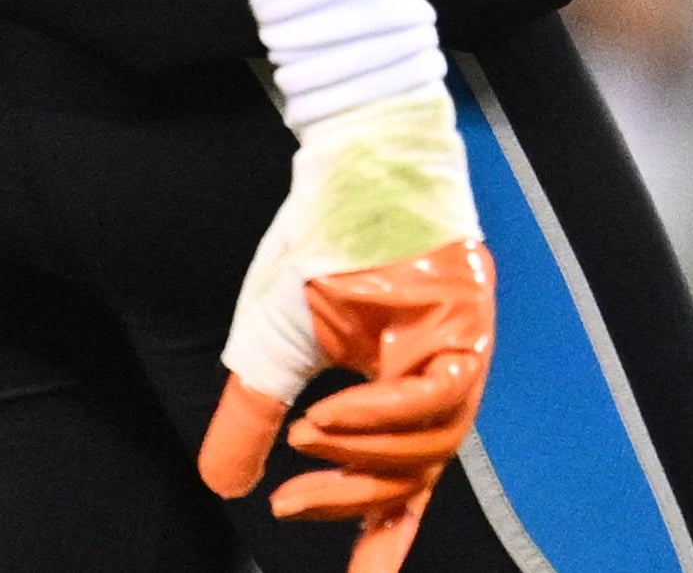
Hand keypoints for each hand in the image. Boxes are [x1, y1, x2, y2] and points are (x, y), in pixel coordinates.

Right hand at [198, 90, 494, 567]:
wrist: (343, 157)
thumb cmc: (315, 246)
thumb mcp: (269, 347)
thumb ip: (249, 419)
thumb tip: (223, 487)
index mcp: (404, 381)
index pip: (402, 478)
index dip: (380, 536)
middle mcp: (445, 368)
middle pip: (417, 468)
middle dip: (351, 501)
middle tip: (288, 504)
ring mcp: (464, 341)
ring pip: (432, 441)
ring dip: (361, 458)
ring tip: (303, 444)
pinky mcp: (469, 314)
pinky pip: (438, 393)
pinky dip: (381, 417)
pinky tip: (329, 417)